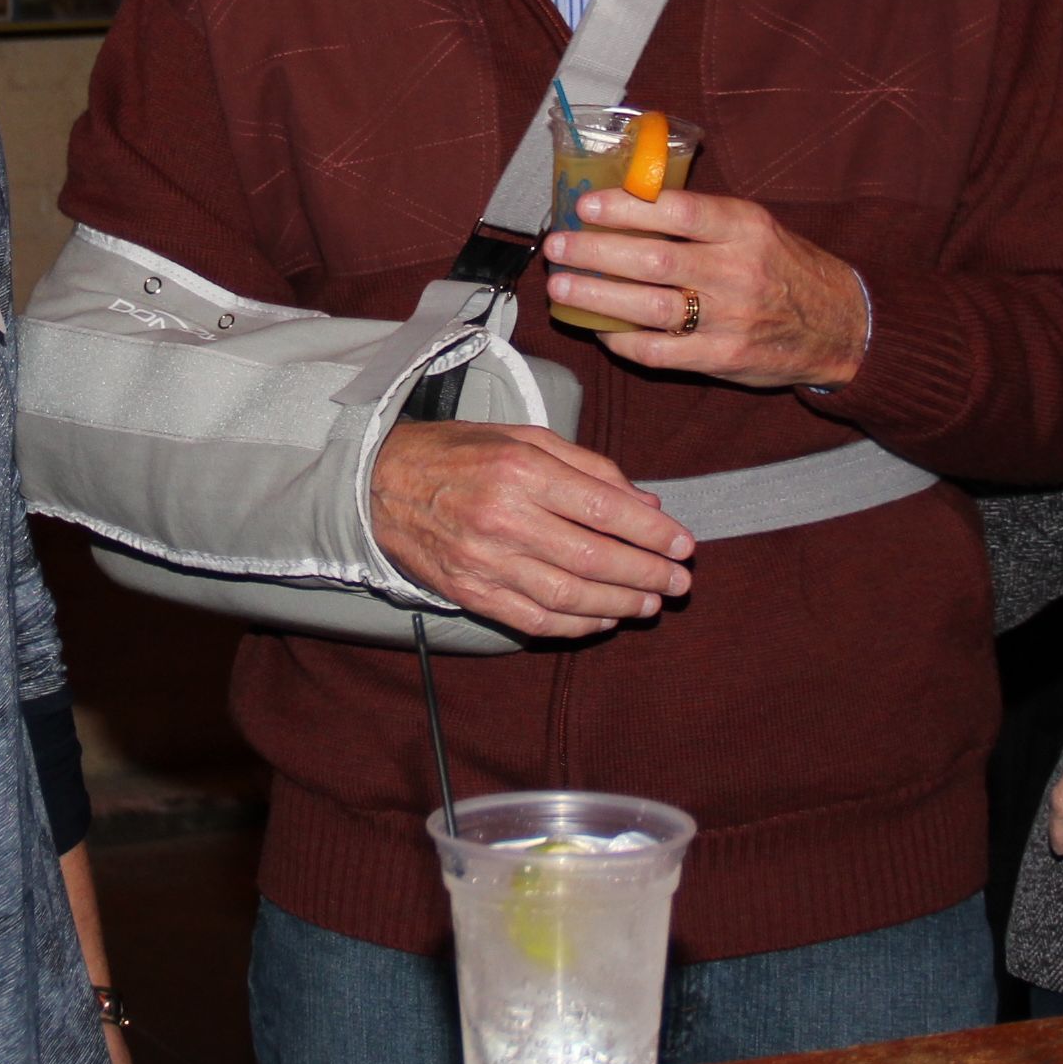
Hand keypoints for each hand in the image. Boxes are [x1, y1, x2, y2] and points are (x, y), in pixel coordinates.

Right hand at [369, 421, 695, 638]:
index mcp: (521, 471)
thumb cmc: (458, 453)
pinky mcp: (470, 593)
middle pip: (594, 558)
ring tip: (651, 602)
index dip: (652, 532)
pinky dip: (577, 625)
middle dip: (647, 573)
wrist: (379, 484)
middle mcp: (503, 518)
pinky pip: (534, 619)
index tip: (683, 544)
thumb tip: (646, 504)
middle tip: (680, 581)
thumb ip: (589, 467)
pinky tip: (604, 618)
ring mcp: (484, 562)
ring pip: (569, 595)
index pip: (604, 509)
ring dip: (620, 604)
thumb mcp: (524, 437)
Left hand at [544, 188, 867, 387]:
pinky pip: (660, 352)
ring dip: (597, 296)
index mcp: (744, 228)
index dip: (626, 207)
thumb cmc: (785, 268)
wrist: (841, 326)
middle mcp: (736, 271)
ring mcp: (729, 318)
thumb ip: (702, 218)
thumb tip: (628, 200)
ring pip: (649, 307)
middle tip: (558, 245)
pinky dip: (622, 340)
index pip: (677, 211)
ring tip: (561, 286)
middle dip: (595, 252)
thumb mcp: (756, 227)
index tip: (587, 204)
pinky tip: (598, 327)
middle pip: (653, 260)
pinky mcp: (722, 357)